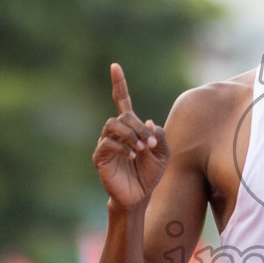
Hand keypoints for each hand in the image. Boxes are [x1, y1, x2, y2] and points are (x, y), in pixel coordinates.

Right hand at [93, 63, 168, 208]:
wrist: (140, 196)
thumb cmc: (150, 174)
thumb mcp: (163, 154)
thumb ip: (160, 136)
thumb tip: (149, 121)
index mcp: (131, 127)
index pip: (122, 100)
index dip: (119, 84)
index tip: (115, 66)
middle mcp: (116, 132)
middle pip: (123, 115)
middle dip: (138, 127)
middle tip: (149, 143)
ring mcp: (106, 143)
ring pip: (112, 125)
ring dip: (129, 135)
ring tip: (140, 149)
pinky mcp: (100, 157)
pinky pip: (106, 144)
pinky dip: (121, 147)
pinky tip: (132, 156)